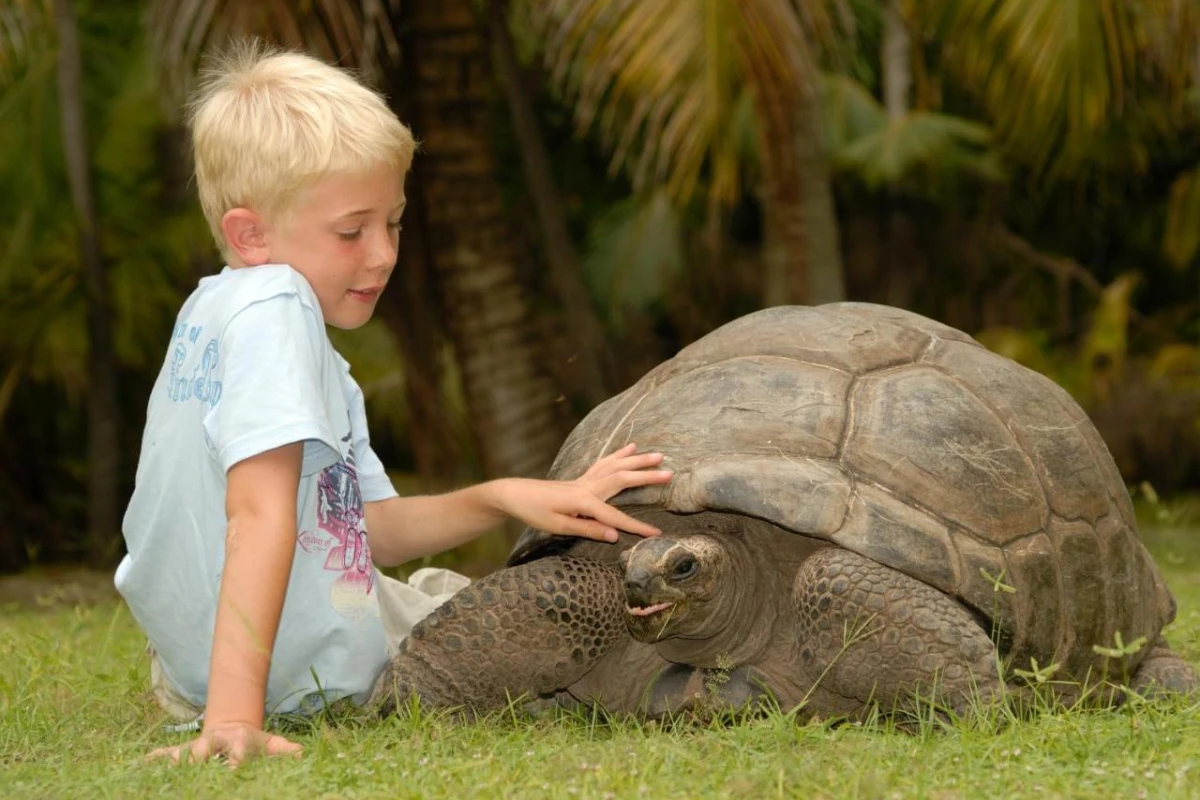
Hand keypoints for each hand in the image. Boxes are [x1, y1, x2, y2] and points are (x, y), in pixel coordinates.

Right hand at [146, 721, 301, 767]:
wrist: (232, 726)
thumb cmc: (254, 742)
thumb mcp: (270, 744)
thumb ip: (284, 751)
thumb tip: (301, 754)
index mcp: (238, 742)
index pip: (238, 754)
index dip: (235, 763)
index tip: (231, 772)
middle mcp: (214, 742)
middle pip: (203, 752)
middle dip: (196, 762)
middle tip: (193, 772)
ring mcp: (196, 746)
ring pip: (181, 754)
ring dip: (171, 763)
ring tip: (161, 773)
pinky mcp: (181, 751)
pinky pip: (163, 754)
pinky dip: (152, 760)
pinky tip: (139, 766)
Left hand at [499, 443, 671, 541]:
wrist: (514, 494)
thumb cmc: (534, 512)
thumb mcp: (558, 526)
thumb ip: (588, 528)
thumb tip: (614, 535)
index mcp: (583, 500)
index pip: (615, 517)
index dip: (636, 526)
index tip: (656, 533)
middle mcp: (587, 486)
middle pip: (622, 479)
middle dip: (646, 477)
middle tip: (670, 473)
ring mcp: (585, 479)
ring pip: (616, 466)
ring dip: (637, 460)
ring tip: (657, 454)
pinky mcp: (581, 478)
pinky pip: (604, 463)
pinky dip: (619, 454)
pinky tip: (630, 448)